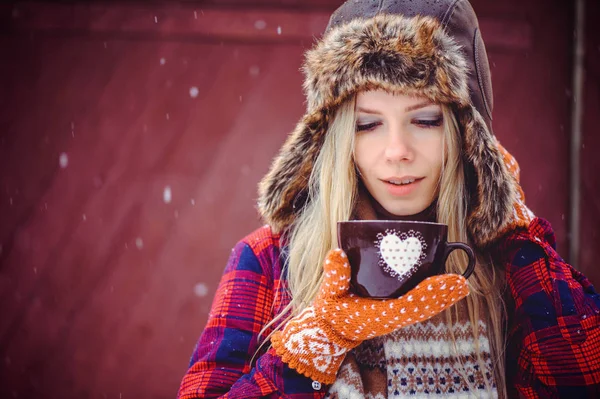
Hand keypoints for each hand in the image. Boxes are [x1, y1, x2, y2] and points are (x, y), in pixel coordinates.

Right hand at [271, 249, 468, 383]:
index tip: (444, 281)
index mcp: (377, 315)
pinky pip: (419, 307)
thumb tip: (337, 253)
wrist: (331, 329)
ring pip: (423, 309)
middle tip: (461, 283)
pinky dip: (433, 299)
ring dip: (442, 298)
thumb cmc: (331, 310)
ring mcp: (395, 317)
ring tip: (460, 285)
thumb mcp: (328, 293)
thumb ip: (333, 276)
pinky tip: (445, 289)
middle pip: (422, 308)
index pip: (407, 305)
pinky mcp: (396, 313)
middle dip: (442, 296)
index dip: (427, 294)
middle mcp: (391, 319)